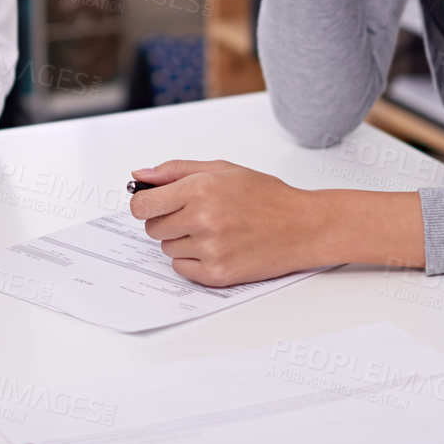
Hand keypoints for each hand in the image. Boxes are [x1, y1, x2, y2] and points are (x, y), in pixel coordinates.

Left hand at [128, 160, 327, 286]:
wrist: (303, 226)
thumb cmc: (266, 196)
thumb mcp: (221, 170)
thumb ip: (176, 171)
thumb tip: (140, 175)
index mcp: (200, 190)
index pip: (143, 205)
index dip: (144, 203)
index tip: (152, 204)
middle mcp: (202, 220)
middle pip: (152, 228)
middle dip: (166, 220)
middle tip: (193, 214)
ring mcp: (210, 249)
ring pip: (167, 248)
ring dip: (181, 240)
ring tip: (212, 229)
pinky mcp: (218, 274)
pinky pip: (181, 268)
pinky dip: (192, 260)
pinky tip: (216, 246)